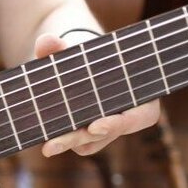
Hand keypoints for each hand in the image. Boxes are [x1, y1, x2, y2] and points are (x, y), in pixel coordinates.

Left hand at [35, 33, 160, 156]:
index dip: (121, 124)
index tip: (95, 126)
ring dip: (68, 143)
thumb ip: (59, 46)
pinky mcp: (89, 133)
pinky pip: (80, 143)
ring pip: (91, 142)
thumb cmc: (88, 55)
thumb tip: (45, 41)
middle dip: (80, 138)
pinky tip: (46, 141)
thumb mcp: (76, 49)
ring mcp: (108, 127)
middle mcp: (127, 115)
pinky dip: (63, 140)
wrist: (79, 64)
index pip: (141, 116)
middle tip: (51, 146)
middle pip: (107, 134)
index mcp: (142, 93)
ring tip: (47, 146)